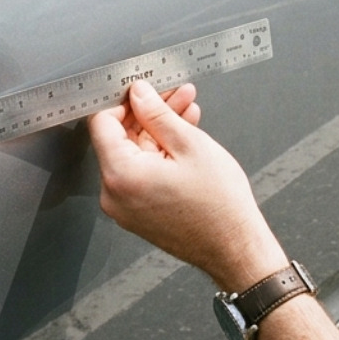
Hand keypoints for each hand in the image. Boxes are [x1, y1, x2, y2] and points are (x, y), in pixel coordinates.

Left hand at [88, 81, 286, 290]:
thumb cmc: (219, 205)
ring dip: (159, 130)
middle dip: (149, 112)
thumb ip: (158, 114)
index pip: (102, 123)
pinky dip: (160, 153)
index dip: (125, 100)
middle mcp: (114, 194)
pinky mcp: (138, 213)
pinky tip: (184, 136)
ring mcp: (125, 206)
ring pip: (134, 154)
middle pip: (120, 138)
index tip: (146, 90)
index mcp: (121, 175)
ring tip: (189, 111)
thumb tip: (139, 93)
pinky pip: (141, 173)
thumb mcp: (190, 145)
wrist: (236, 249)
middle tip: (176, 94)